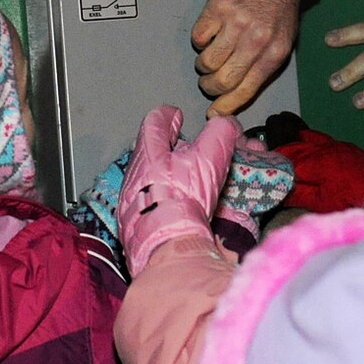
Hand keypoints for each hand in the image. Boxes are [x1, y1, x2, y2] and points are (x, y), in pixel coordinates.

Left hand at [118, 105, 242, 275]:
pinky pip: (157, 206)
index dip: (167, 116)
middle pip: (156, 155)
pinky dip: (175, 200)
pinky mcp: (140, 228)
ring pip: (157, 180)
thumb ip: (218, 136)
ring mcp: (136, 203)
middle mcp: (136, 176)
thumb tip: (227, 124)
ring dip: (177, 175)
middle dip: (177, 149)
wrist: (168, 249)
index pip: (153, 124)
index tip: (175, 114)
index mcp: (147, 155)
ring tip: (199, 177)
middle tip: (193, 148)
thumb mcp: (207, 159)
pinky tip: (192, 206)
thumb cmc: (182, 200)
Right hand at [191, 0, 304, 116]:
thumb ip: (262, 68)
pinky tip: (212, 32)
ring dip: (204, 65)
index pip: (246, 89)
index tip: (214, 113)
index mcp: (274, 52)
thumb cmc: (276, 10)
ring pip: (206, 62)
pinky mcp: (216, 8)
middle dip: (210, 87)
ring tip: (212, 54)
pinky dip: (201, 40)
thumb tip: (235, 97)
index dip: (227, 106)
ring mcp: (235, 23)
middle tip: (209, 82)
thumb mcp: (282, 42)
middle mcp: (255, 39)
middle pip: (222, 80)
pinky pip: (198, 38)